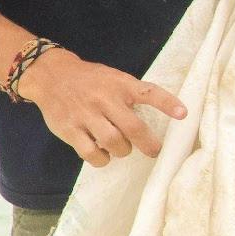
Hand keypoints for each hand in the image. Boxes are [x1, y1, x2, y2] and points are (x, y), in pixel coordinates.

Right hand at [16, 52, 188, 168]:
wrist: (51, 76)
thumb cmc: (91, 80)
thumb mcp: (115, 78)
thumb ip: (133, 94)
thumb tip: (158, 115)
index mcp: (121, 85)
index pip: (149, 93)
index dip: (168, 103)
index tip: (183, 114)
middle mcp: (105, 99)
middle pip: (133, 127)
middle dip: (148, 144)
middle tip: (154, 151)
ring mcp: (86, 115)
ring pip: (113, 142)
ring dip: (123, 151)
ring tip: (123, 149)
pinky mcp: (69, 129)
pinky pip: (90, 153)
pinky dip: (102, 159)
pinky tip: (103, 155)